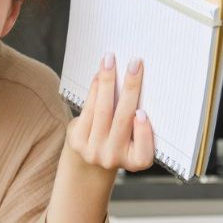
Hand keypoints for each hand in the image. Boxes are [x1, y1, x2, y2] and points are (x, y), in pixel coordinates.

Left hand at [65, 53, 153, 173]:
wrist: (91, 156)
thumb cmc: (121, 140)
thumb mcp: (135, 138)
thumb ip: (141, 122)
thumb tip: (139, 82)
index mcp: (136, 161)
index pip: (144, 151)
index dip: (143, 132)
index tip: (142, 113)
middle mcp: (114, 158)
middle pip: (123, 120)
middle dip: (130, 89)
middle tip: (135, 65)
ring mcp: (93, 151)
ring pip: (103, 111)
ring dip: (107, 82)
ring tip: (110, 61)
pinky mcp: (78, 140)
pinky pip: (88, 110)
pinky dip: (95, 90)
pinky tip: (99, 76)